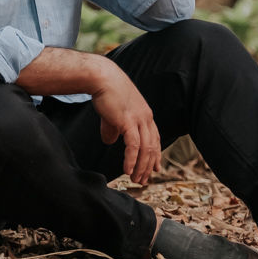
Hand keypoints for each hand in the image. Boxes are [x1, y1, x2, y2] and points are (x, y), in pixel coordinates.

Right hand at [90, 61, 161, 184]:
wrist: (102, 77)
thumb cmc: (106, 92)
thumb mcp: (113, 113)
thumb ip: (114, 128)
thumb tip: (110, 141)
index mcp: (145, 114)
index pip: (155, 139)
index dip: (155, 155)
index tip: (154, 169)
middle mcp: (146, 118)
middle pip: (152, 147)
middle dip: (148, 166)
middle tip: (143, 180)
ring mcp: (138, 119)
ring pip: (145, 149)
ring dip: (141, 167)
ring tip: (136, 180)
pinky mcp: (128, 122)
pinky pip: (133, 146)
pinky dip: (132, 160)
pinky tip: (128, 170)